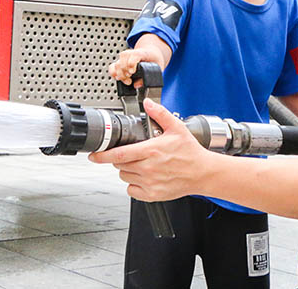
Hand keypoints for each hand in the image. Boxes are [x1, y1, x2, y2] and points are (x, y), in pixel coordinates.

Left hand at [89, 99, 211, 201]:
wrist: (203, 173)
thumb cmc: (190, 152)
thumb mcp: (177, 128)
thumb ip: (160, 114)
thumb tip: (148, 103)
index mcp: (151, 151)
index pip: (120, 154)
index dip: (103, 155)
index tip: (94, 155)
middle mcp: (148, 168)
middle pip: (120, 164)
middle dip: (121, 158)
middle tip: (133, 153)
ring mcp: (150, 183)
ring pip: (124, 176)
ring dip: (127, 170)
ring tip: (142, 164)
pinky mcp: (152, 195)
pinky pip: (131, 190)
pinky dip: (133, 184)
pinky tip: (144, 176)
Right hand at [108, 48, 159, 86]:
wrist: (151, 52)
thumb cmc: (154, 59)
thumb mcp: (158, 67)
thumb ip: (149, 77)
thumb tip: (137, 85)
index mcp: (142, 53)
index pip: (134, 55)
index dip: (131, 63)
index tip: (132, 72)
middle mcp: (131, 53)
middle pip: (123, 61)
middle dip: (124, 73)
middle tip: (130, 80)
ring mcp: (125, 57)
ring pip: (117, 64)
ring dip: (120, 75)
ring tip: (126, 80)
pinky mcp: (121, 61)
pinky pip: (112, 66)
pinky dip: (113, 73)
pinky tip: (118, 78)